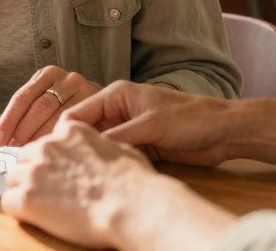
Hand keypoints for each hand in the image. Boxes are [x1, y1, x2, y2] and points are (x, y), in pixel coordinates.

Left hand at [0, 65, 100, 146]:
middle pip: (39, 106)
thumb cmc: (72, 110)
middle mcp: (66, 77)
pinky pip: (76, 121)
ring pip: (58, 115)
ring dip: (43, 136)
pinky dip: (62, 136)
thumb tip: (3, 140)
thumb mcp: (50, 105)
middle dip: (24, 130)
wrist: (112, 107)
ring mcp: (84, 87)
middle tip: (16, 149)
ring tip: (33, 153)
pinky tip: (55, 149)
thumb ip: (30, 116)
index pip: (22, 97)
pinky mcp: (98, 101)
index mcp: (47, 74)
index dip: (8, 120)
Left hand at [1, 120, 163, 248]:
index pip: (46, 141)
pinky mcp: (28, 197)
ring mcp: (35, 170)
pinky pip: (8, 202)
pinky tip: (34, 217)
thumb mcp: (120, 148)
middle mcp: (48, 146)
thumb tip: (101, 149)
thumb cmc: (135, 182)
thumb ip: (100, 144)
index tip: (56, 173)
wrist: (132, 205)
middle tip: (47, 192)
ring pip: (13, 178)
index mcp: (70, 132)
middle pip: (24, 157)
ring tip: (43, 207)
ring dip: (23, 191)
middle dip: (32, 173)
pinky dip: (19, 210)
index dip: (50, 159)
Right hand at [63, 80, 234, 166]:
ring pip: (100, 146)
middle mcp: (118, 111)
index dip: (63, 132)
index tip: (52, 153)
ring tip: (77, 177)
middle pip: (85, 131)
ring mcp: (129, 129)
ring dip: (92, 159)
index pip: (78, 113)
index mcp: (116, 95)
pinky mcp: (140, 146)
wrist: (223, 131)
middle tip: (61, 170)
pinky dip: (110, 166)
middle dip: (74, 148)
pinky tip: (101, 180)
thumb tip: (87, 150)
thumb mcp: (149, 126)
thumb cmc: (190, 118)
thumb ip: (118, 136)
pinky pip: (116, 156)